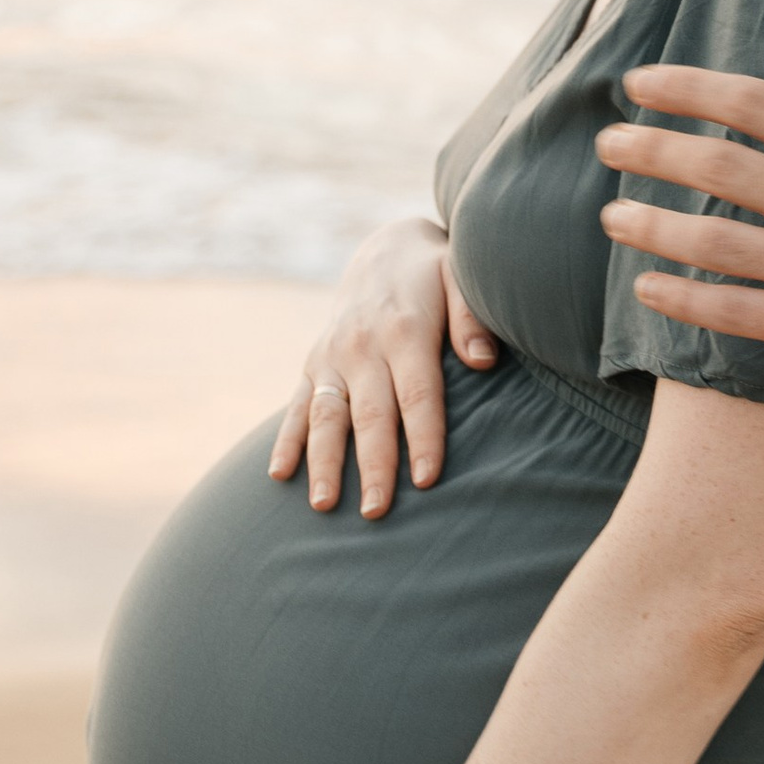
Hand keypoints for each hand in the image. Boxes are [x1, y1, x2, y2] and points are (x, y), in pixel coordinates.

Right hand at [271, 216, 497, 517]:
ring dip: (323, 462)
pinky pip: (297, 407)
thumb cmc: (435, 275)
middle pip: (370, 415)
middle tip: (376, 512)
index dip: (423, 438)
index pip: (417, 394)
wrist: (385, 250)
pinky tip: (279, 475)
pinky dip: (287, 440)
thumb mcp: (461, 278)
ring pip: (325, 417)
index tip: (426, 480)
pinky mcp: (313, 364)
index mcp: (405, 331)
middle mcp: (362, 347)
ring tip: (323, 506)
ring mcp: (331, 357)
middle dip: (373, 466)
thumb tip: (484, 361)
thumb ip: (472, 319)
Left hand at [594, 63, 763, 408]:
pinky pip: (734, 312)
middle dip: (648, 150)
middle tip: (608, 145)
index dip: (687, 88)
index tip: (639, 84)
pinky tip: (648, 288)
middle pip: (717, 165)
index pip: (755, 104)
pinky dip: (682, 298)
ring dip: (650, 225)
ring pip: (713, 240)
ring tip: (611, 215)